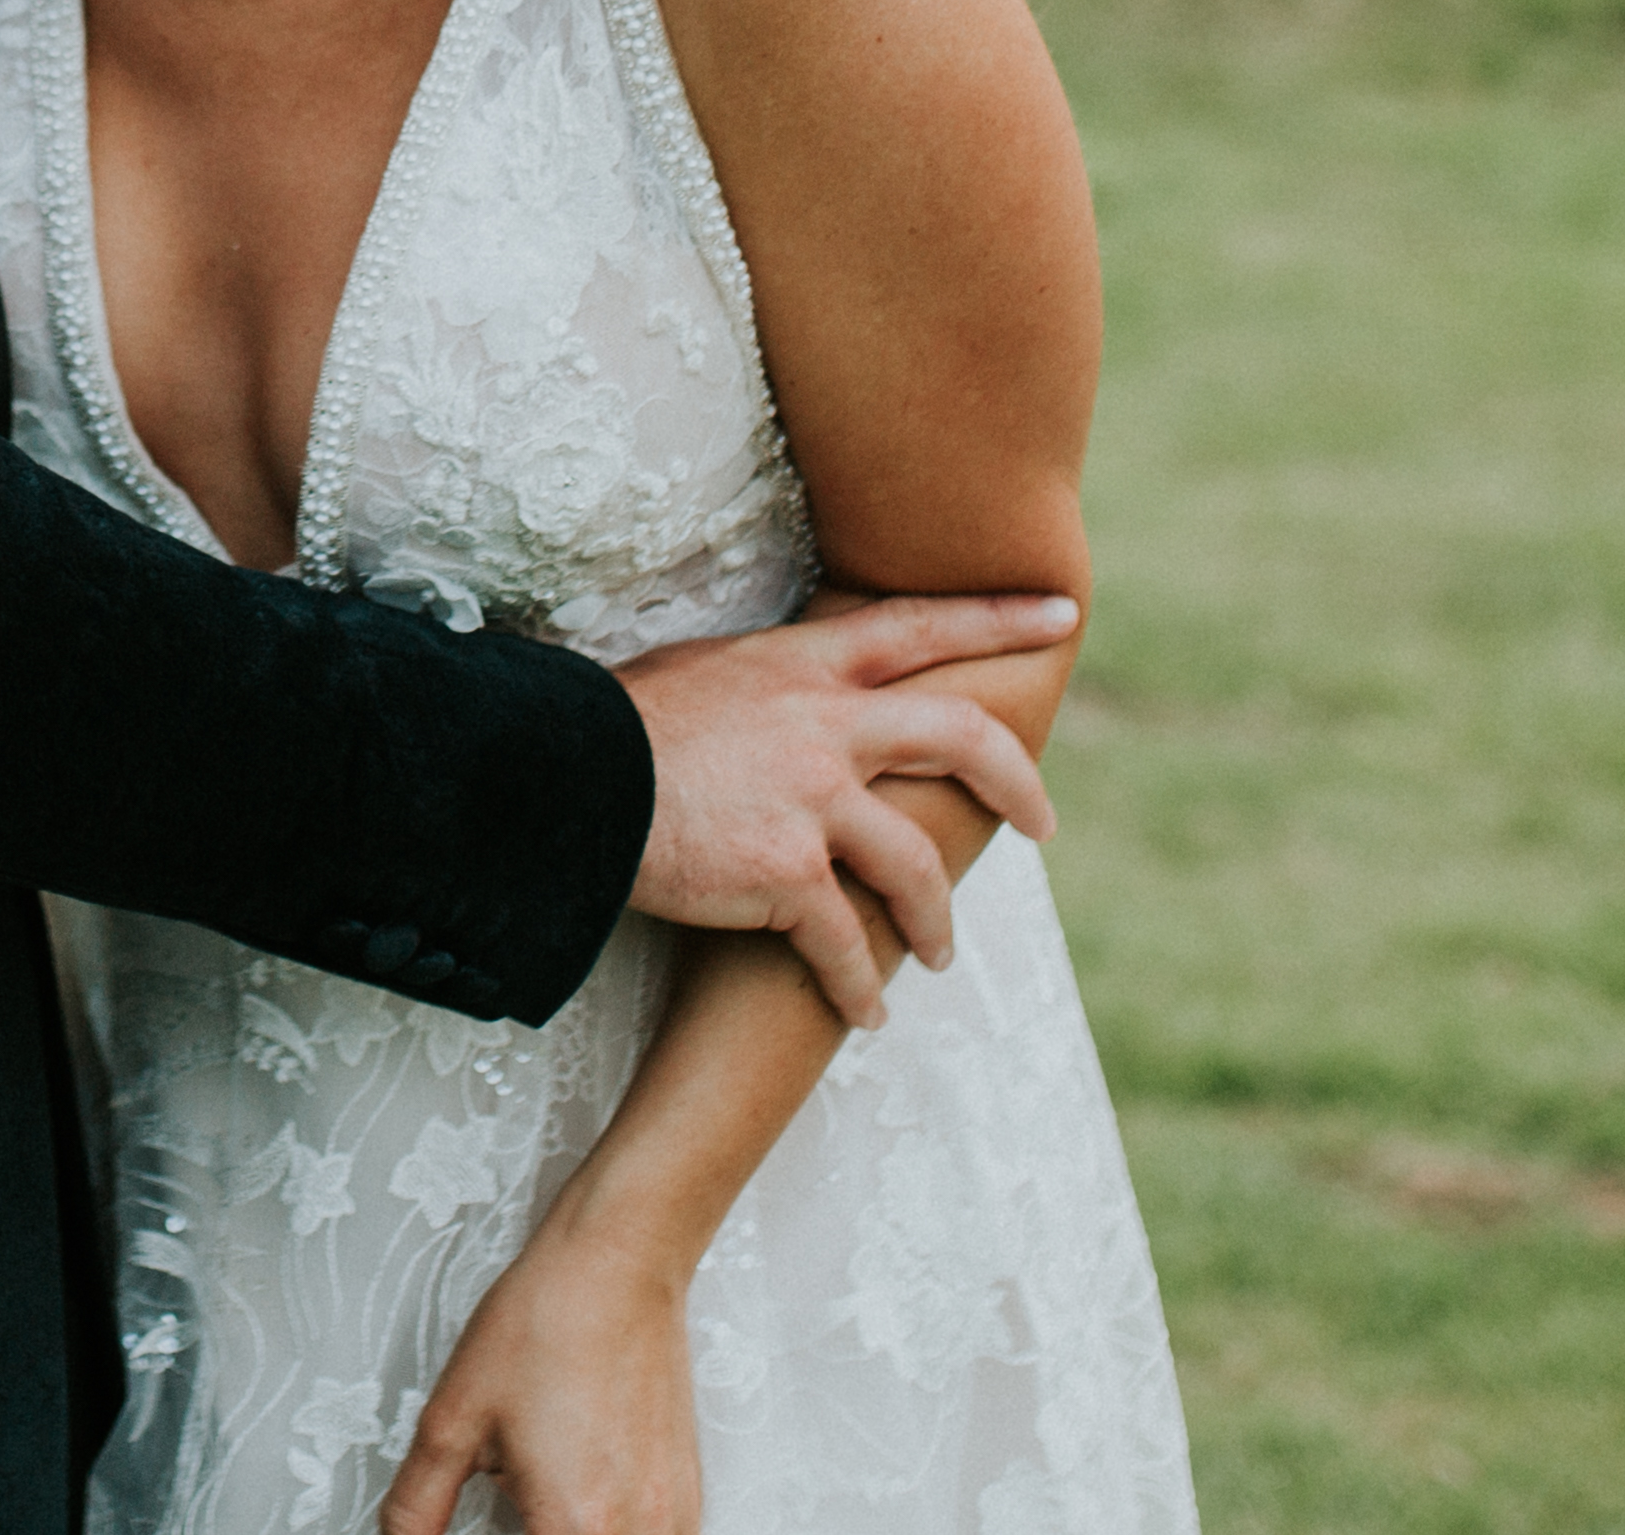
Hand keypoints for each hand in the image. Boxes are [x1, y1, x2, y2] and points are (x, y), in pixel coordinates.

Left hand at [378, 1222, 700, 1534]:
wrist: (618, 1265)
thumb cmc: (544, 1325)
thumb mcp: (452, 1419)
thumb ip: (418, 1505)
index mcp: (573, 1524)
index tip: (492, 1527)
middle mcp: (633, 1531)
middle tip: (514, 1513)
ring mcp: (673, 1519)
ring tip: (546, 1512)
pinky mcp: (690, 1499)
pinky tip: (583, 1509)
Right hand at [616, 592, 1069, 1028]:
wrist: (563, 776)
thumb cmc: (613, 724)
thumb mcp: (703, 674)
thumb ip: (766, 688)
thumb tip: (781, 700)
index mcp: (804, 665)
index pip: (919, 626)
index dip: (996, 617)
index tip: (1061, 611)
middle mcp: (826, 724)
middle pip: (961, 740)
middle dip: (1016, 785)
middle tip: (1042, 826)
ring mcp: (813, 799)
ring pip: (915, 866)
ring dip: (935, 920)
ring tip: (936, 953)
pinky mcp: (786, 875)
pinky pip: (847, 944)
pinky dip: (860, 987)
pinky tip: (865, 1012)